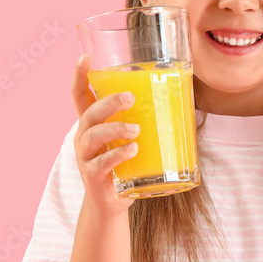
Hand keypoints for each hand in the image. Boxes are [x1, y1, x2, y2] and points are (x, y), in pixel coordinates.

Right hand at [71, 55, 140, 214]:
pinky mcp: (93, 176)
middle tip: (130, 98)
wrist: (111, 202)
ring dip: (115, 129)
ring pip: (93, 136)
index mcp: (91, 124)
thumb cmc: (125, 164)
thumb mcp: (129, 139)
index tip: (84, 58)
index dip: (79, 76)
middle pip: (88, 113)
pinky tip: (132, 150)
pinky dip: (117, 155)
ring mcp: (85, 157)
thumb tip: (183, 95)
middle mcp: (83, 137)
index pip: (79, 96)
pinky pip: (101, 162)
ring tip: (135, 130)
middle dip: (108, 103)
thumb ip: (144, 119)